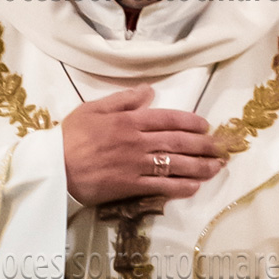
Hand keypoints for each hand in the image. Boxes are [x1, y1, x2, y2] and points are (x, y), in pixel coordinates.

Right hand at [61, 88, 222, 207]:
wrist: (54, 168)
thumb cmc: (71, 136)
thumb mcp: (94, 108)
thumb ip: (123, 99)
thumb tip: (149, 91)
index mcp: (129, 121)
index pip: (168, 119)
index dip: (190, 122)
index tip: (206, 125)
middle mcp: (137, 142)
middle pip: (178, 142)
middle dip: (204, 145)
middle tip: (223, 147)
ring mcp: (135, 166)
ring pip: (175, 165)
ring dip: (199, 166)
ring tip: (217, 166)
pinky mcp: (130, 187)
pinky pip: (161, 187)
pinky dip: (180, 187)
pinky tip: (195, 187)